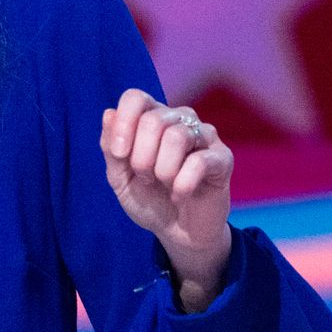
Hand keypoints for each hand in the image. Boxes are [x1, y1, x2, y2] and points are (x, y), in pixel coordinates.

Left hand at [100, 88, 233, 311]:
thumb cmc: (149, 200)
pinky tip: (179, 195)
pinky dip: (182, 185)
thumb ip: (110, 148)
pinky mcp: (222, 158)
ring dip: (162, 170)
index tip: (118, 155)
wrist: (179, 233)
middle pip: (153, 120)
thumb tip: (108, 113)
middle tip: (146, 178)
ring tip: (164, 184)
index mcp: (151, 117)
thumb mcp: (120, 178)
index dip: (123, 124)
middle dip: (141, 157)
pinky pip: (199, 162)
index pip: (135, 97)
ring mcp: (204, 135)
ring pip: (176, 137)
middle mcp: (179, 119)